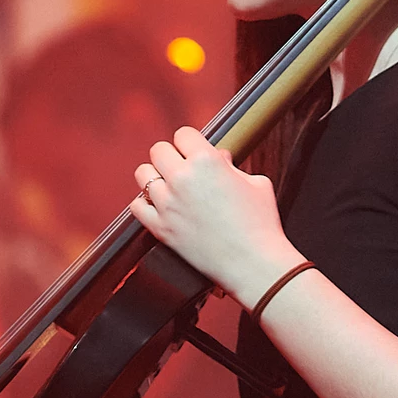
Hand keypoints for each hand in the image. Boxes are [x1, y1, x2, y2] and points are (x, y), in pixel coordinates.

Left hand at [129, 127, 305, 308]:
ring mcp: (167, 203)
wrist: (253, 263)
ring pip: (142, 174)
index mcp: (207, 161)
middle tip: (182, 168)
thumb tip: (219, 157)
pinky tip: (158, 206)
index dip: (190, 142)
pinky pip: (136, 205)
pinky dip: (144, 203)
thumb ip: (231, 166)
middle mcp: (182, 178)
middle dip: (171, 156)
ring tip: (169, 185)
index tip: (194, 151)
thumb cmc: (260, 223)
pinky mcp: (159, 227)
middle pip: (158, 150)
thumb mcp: (256, 183)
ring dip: (155, 176)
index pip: (183, 134)